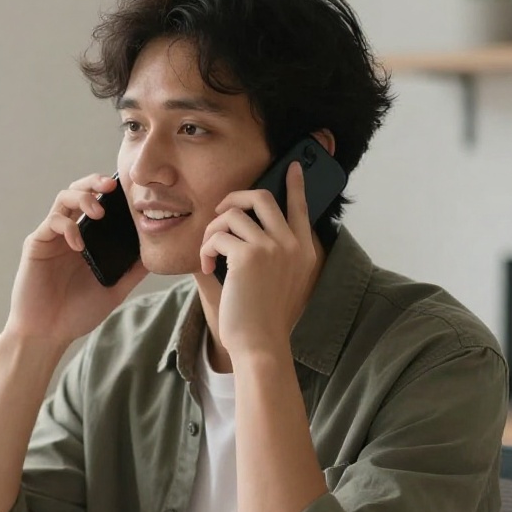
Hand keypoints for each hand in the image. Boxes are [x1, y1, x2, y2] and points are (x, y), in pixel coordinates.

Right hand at [4, 173, 146, 346]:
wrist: (48, 333)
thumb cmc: (77, 313)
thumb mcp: (115, 289)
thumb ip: (132, 269)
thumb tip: (157, 252)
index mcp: (87, 239)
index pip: (98, 203)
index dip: (110, 191)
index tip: (129, 190)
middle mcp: (68, 232)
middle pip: (79, 191)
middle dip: (95, 182)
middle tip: (112, 185)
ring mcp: (51, 237)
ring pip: (64, 198)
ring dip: (82, 197)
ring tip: (98, 210)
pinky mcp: (36, 244)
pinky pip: (52, 222)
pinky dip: (67, 227)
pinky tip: (79, 244)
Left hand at [200, 162, 319, 359]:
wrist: (261, 344)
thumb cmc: (265, 319)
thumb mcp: (281, 283)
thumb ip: (273, 255)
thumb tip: (245, 228)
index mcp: (305, 251)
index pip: (301, 208)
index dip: (295, 185)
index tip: (293, 167)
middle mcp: (292, 244)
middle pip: (262, 198)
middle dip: (234, 198)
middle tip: (219, 212)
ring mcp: (272, 247)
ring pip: (231, 215)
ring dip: (212, 231)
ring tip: (209, 253)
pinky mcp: (248, 256)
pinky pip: (217, 236)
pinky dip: (206, 250)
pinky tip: (209, 268)